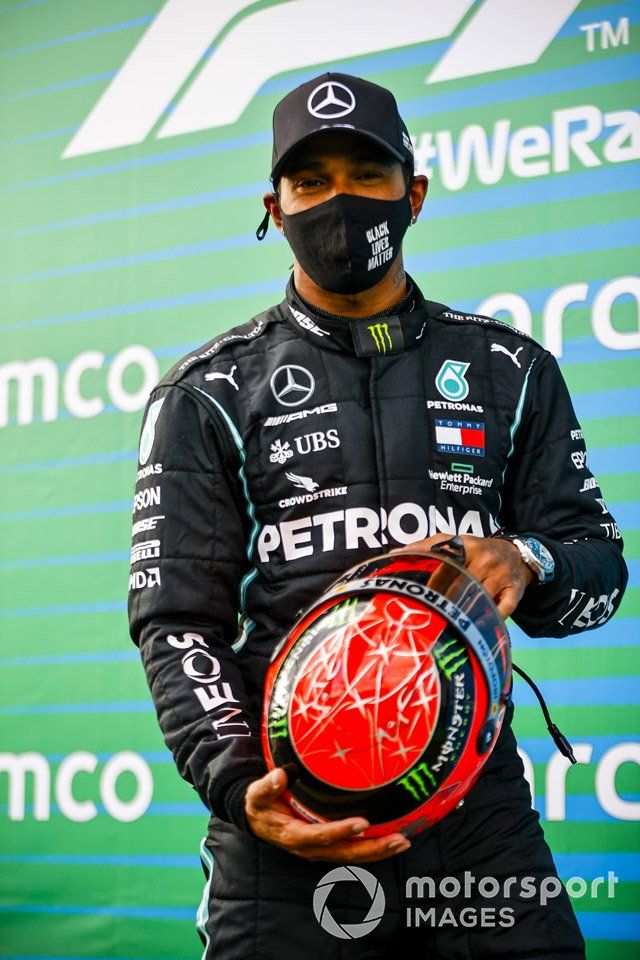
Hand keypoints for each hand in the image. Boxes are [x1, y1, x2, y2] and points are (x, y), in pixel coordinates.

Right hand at [245, 768, 410, 861]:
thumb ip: (266, 786)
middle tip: (398, 840)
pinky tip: (393, 840)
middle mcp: (310, 847)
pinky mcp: (328, 847)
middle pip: (344, 853)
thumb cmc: (259, 804)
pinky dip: (373, 849)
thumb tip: (281, 775)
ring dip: (378, 851)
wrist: (258, 822)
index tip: (363, 823)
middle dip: (372, 849)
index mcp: (294, 835)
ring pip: (352, 856)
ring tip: (403, 843)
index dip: (341, 831)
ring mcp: (321, 850)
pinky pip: (352, 850)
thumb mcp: (256, 794)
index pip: (321, 836)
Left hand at [393, 534, 533, 619]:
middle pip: (461, 584)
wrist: (517, 554)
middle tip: (437, 613)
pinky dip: (491, 618)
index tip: (424, 596)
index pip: (446, 563)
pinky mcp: (515, 590)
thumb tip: (396, 552)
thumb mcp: (457, 541)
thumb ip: (427, 545)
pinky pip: (502, 609)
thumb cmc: (479, 550)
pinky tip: (480, 625)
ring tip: (454, 621)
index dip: (434, 581)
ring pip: (479, 598)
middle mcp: (485, 558)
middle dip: (447, 600)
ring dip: (466, 611)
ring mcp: (501, 575)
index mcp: (468, 545)